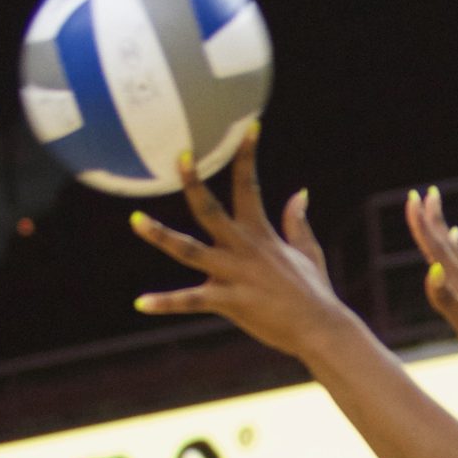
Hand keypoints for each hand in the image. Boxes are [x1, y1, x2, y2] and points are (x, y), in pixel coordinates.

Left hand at [129, 132, 350, 361]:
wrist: (321, 329)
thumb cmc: (316, 294)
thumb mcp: (308, 252)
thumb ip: (297, 222)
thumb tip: (300, 193)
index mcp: (261, 235)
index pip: (250, 186)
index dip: (247, 155)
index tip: (247, 127)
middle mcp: (243, 249)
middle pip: (210, 210)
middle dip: (193, 183)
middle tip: (178, 156)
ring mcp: (234, 275)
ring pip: (189, 251)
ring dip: (160, 235)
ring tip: (136, 220)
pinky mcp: (229, 302)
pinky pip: (191, 301)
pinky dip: (166, 303)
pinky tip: (141, 303)